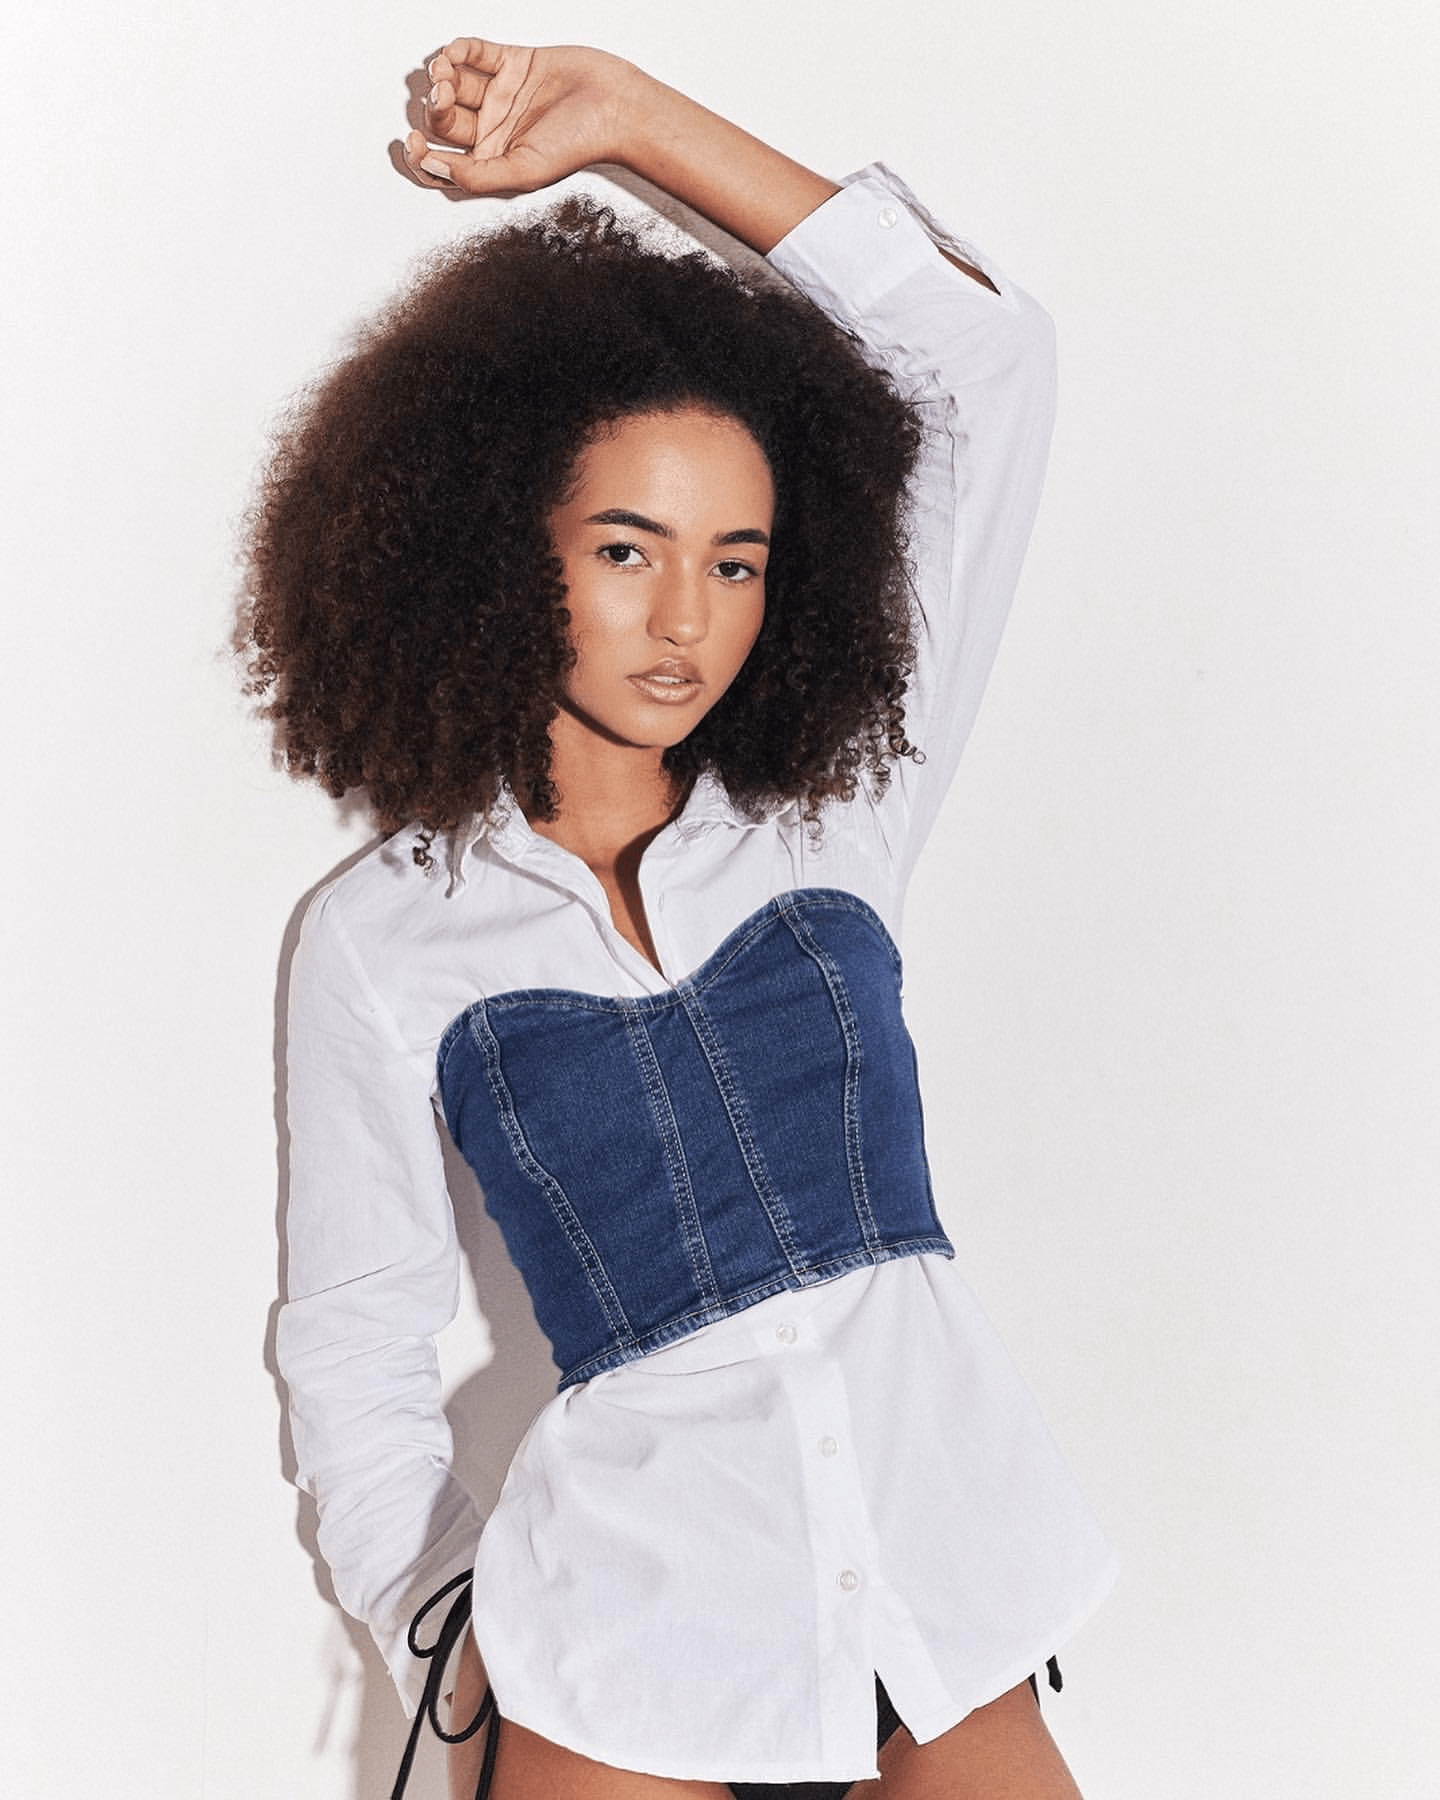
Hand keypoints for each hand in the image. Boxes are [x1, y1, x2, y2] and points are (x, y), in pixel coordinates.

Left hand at [406, 39, 642, 196]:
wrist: (614, 106)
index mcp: (493, 161)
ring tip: (447, 72)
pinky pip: (474, 52)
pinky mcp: (511, 62)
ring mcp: (500, 95)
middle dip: (436, 109)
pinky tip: (457, 52)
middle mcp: (493, 130)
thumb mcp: (523, 172)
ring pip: (454, 84)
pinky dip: (459, 49)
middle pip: (444, 122)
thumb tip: (435, 169)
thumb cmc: (580, 145)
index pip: (443, 164)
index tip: (413, 144)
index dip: (421, 157)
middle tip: (444, 98)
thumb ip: (476, 176)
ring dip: (442, 75)